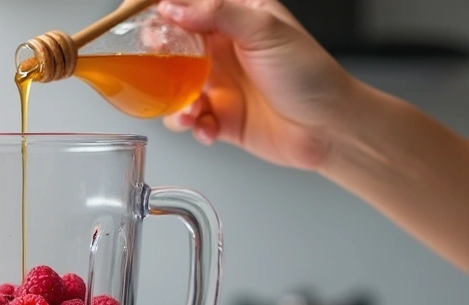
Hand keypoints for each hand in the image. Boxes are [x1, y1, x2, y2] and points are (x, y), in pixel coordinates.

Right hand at [155, 0, 356, 170]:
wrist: (329, 128)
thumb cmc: (310, 74)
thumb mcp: (265, 30)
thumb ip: (217, 13)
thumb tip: (172, 7)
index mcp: (236, 18)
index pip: (189, 5)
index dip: (161, 10)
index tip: (140, 18)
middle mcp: (223, 50)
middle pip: (173, 47)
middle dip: (158, 58)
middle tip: (156, 66)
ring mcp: (220, 85)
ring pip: (174, 87)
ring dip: (174, 101)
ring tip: (189, 110)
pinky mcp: (220, 117)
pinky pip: (190, 120)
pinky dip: (193, 126)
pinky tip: (207, 129)